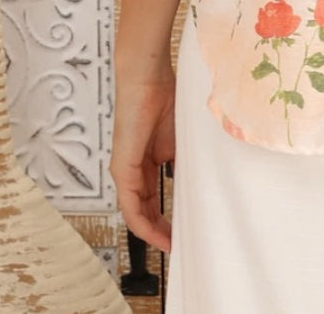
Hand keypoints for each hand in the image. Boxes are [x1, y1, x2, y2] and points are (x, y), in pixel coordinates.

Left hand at [110, 60, 175, 252]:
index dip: (167, 218)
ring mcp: (125, 170)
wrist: (147, 77)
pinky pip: (130, 205)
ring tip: (171, 245)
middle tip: (179, 245)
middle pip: (144, 210)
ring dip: (152, 232)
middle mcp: (132, 170)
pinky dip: (142, 223)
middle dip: (161, 230)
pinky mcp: (122, 168)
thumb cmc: (166, 96)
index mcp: (146, 161)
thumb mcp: (182, 136)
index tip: (183, 231)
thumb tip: (202, 180)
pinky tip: (155, 233)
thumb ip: (186, 159)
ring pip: (136, 212)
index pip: (154, 199)